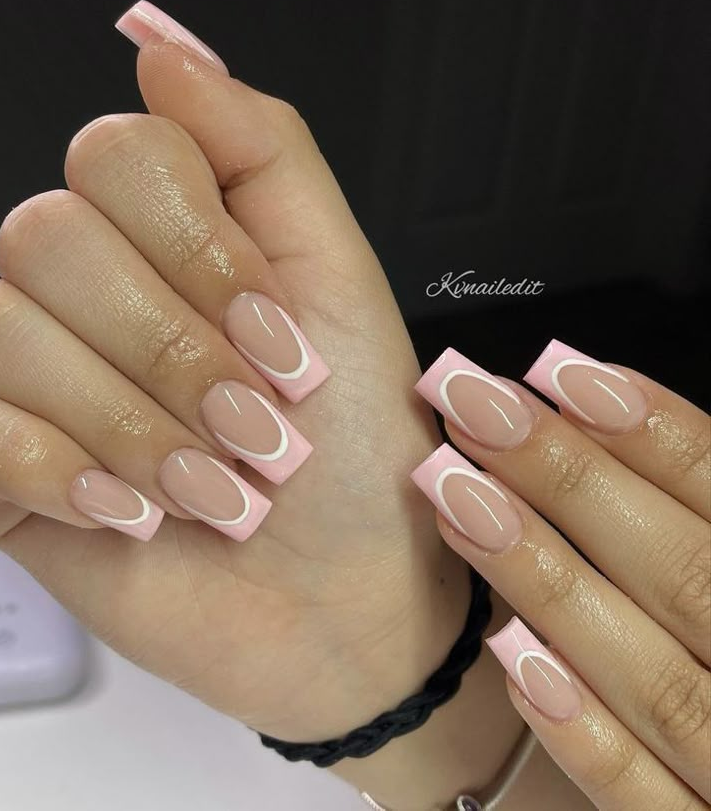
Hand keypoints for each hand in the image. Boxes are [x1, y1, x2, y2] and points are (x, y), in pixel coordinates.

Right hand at [0, 3, 471, 756]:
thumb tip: (162, 53)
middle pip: (51, 235)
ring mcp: (38, 377)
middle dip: (172, 347)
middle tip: (253, 423)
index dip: (199, 248)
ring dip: (134, 422)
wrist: (342, 598)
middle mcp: (96, 294)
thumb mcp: (342, 282)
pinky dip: (58, 467)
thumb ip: (263, 152)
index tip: (274, 334)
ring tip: (213, 486)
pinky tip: (134, 510)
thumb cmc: (356, 451)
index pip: (119, 156)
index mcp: (174, 238)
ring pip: (4, 327)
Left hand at [413, 343, 709, 807]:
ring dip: (550, 581)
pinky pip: (649, 806)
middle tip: (472, 402)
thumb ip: (691, 512)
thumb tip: (601, 403)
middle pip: (685, 574)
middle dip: (573, 481)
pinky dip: (587, 737)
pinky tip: (510, 658)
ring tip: (452, 493)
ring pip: (658, 680)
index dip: (656, 436)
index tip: (560, 372)